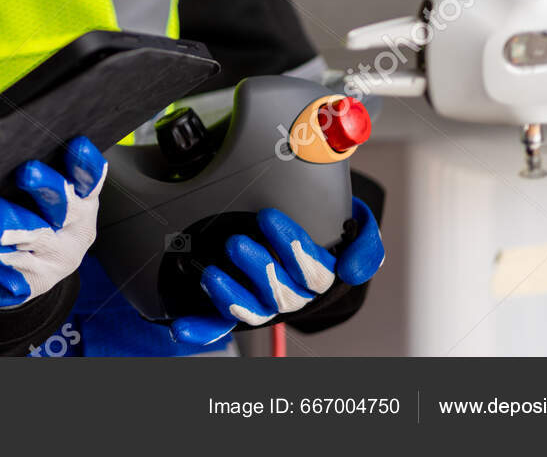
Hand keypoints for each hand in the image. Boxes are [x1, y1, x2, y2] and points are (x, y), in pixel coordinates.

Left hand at [0, 136, 107, 308]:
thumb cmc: (35, 210)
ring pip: (29, 240)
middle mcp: (75, 232)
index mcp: (84, 200)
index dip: (84, 163)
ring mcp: (54, 262)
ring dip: (5, 224)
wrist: (33, 266)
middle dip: (45, 189)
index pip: (90, 180)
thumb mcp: (43, 186)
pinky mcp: (30, 284)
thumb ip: (28, 155)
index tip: (75, 143)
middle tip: (26, 172)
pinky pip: (4, 269)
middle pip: (64, 210)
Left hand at [168, 197, 384, 347]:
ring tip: (211, 275)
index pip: (310, 272)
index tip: (269, 218)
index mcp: (318, 278)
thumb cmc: (334, 228)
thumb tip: (352, 272)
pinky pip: (220, 323)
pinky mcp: (237, 304)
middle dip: (257, 268)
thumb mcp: (360, 231)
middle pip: (278, 293)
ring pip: (251, 309)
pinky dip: (201, 328)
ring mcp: (262, 301)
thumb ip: (365, 248)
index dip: (293, 249)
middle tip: (236, 243)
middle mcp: (291, 294)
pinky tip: (181, 329)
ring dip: (231, 296)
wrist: (316, 231)